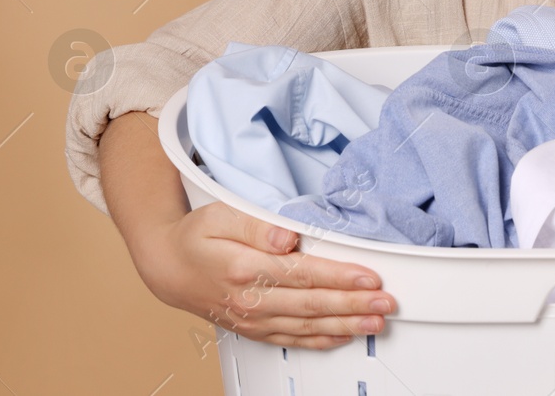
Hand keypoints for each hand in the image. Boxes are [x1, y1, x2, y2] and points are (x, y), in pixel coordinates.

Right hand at [134, 200, 397, 349]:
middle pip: (312, 304)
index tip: (369, 278)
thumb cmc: (197, 237)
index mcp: (244, 268)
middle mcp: (250, 299)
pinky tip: (344, 335)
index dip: (339, 277)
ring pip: (307, 326)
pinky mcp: (255, 329)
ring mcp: (253, 318)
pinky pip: (293, 339)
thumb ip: (256, 224)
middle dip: (354, 305)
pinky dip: (322, 340)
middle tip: (386, 304)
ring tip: (376, 322)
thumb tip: (286, 235)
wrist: (168, 268)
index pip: (302, 274)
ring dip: (346, 325)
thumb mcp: (220, 215)